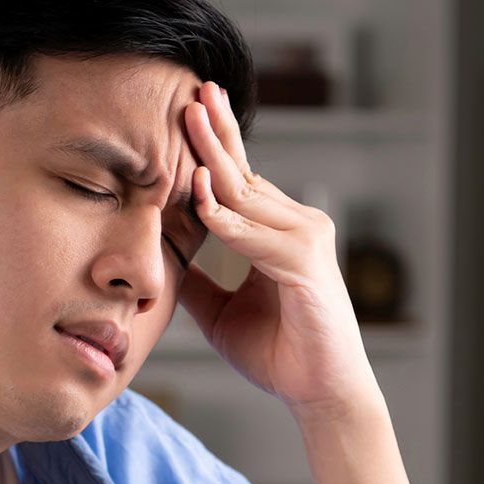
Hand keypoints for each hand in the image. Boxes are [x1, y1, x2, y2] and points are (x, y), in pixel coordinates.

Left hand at [179, 80, 379, 423]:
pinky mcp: (306, 264)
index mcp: (277, 232)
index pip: (239, 179)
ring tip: (190, 118)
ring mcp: (305, 240)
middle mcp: (297, 225)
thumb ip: (198, 279)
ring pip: (248, 193)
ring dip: (215, 156)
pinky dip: (224, 217)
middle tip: (191, 90)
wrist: (321, 394)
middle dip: (215, 131)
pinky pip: (254, 235)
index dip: (212, 146)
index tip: (184, 110)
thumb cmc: (279, 354)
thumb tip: (161, 258)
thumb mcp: (220, 311)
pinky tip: (200, 194)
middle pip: (245, 172)